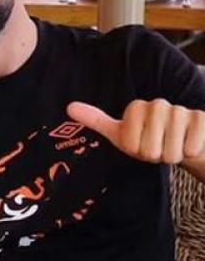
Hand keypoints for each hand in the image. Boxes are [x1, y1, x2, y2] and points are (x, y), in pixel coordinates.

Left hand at [68, 99, 204, 164]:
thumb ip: (96, 120)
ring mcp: (181, 110)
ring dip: (172, 155)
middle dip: (155, 155)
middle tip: (159, 147)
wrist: (186, 143)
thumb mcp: (121, 133)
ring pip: (171, 150)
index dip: (137, 151)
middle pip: (149, 148)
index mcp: (136, 108)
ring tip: (173, 146)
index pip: (130, 144)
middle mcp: (158, 104)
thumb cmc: (151, 140)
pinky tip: (189, 145)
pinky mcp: (201, 119)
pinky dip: (189, 152)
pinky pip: (191, 146)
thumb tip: (68, 107)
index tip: (142, 144)